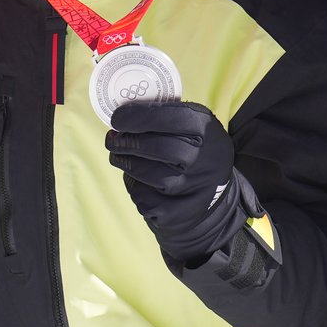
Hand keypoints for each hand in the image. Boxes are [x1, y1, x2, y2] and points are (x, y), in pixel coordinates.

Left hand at [106, 101, 261, 262]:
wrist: (215, 188)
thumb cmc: (193, 147)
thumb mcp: (192, 124)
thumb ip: (164, 115)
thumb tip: (122, 113)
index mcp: (206, 129)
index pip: (171, 118)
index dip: (138, 117)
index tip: (116, 119)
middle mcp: (204, 158)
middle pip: (158, 148)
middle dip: (126, 143)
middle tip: (112, 140)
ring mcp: (195, 187)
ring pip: (149, 175)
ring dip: (126, 163)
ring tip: (119, 156)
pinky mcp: (183, 212)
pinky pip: (146, 199)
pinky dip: (136, 187)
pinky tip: (138, 179)